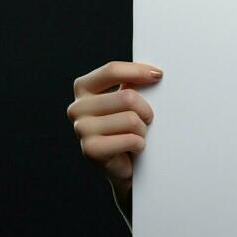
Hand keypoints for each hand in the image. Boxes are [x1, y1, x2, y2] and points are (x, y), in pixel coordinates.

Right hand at [67, 60, 162, 192]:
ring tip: (137, 136)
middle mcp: (77, 107)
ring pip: (131, 119)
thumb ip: (133, 83)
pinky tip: (134, 148)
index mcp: (83, 88)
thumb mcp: (128, 100)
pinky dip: (140, 144)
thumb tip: (154, 72)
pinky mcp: (90, 149)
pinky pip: (131, 139)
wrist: (125, 166)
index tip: (159, 75)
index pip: (112, 70)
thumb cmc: (129, 127)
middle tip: (146, 120)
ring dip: (143, 130)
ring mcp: (81, 129)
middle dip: (146, 110)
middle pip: (127, 97)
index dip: (138, 71)